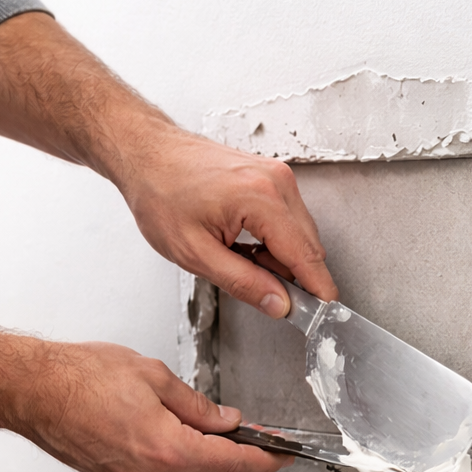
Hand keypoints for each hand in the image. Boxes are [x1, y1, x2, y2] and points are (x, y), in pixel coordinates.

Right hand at [15, 341, 290, 471]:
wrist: (32, 391)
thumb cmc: (79, 377)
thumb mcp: (152, 376)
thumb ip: (195, 404)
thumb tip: (224, 421)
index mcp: (165, 448)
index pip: (231, 463)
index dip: (264, 459)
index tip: (282, 454)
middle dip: (240, 460)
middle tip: (259, 440)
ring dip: (211, 463)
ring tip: (224, 437)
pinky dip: (183, 465)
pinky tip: (186, 443)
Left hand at [117, 125, 338, 316]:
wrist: (146, 155)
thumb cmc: (160, 194)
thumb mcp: (195, 253)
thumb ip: (242, 282)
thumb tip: (278, 304)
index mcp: (261, 198)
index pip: (306, 256)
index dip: (318, 291)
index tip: (324, 316)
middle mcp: (276, 181)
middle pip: (308, 246)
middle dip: (291, 276)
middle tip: (256, 290)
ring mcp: (276, 175)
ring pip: (298, 234)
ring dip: (277, 257)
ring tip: (234, 258)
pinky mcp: (269, 176)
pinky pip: (286, 219)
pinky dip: (270, 240)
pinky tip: (240, 243)